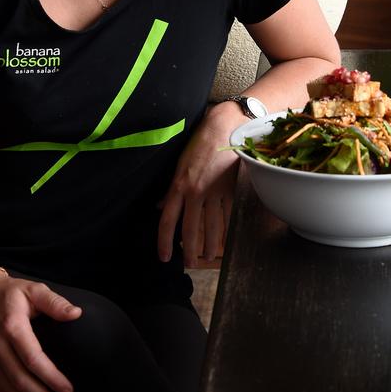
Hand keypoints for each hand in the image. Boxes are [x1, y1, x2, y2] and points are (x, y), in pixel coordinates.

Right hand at [0, 270, 82, 391]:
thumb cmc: (13, 293)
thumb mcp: (35, 290)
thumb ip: (55, 303)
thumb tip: (76, 314)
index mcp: (12, 327)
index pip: (33, 359)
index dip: (51, 378)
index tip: (69, 390)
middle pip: (20, 381)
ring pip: (8, 391)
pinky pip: (0, 391)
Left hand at [158, 103, 239, 267]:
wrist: (223, 129)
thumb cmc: (199, 145)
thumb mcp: (179, 166)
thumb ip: (171, 190)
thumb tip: (160, 207)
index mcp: (178, 185)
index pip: (167, 220)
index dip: (164, 241)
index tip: (165, 256)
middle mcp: (195, 191)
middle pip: (190, 228)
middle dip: (189, 249)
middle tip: (189, 262)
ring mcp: (214, 192)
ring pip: (211, 226)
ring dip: (210, 244)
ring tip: (209, 255)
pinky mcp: (230, 189)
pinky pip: (227, 215)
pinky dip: (226, 230)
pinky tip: (225, 240)